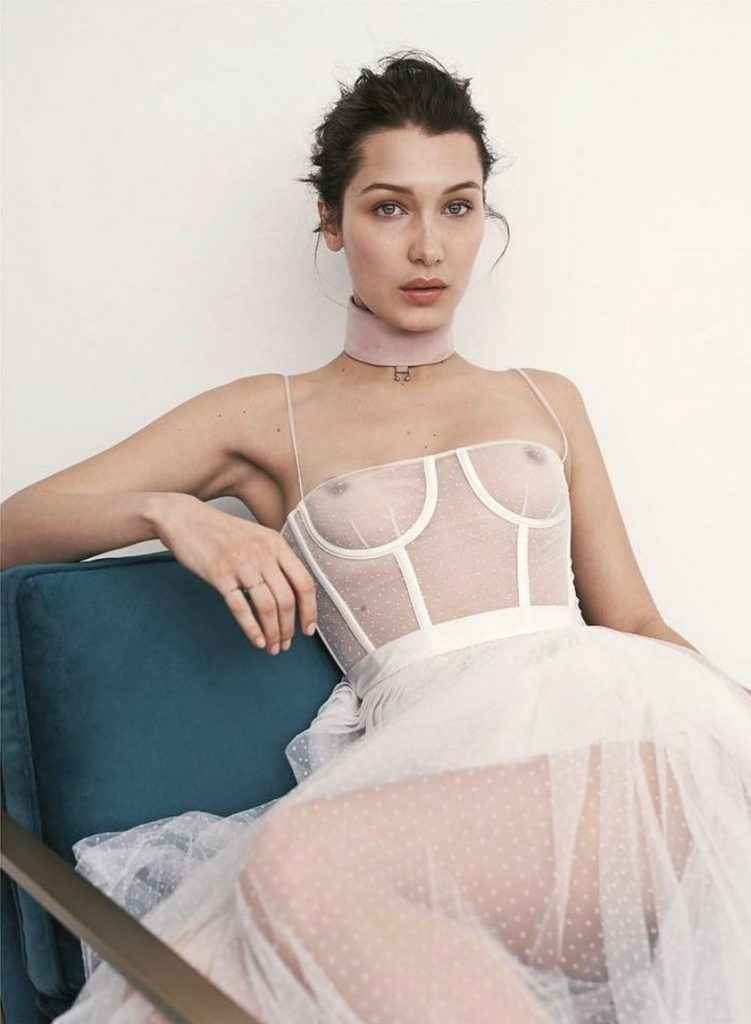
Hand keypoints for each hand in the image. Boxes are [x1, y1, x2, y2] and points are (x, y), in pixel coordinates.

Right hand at [153, 494, 316, 653]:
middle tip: (286, 644)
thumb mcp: (256, 537)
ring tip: (273, 647)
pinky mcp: (219, 574)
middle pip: (286, 598)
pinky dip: (252, 628)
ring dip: (273, 632)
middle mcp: (262, 553)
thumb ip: (275, 558)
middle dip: (289, 628)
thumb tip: (293, 591)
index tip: (308, 628)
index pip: (304, 582)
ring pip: (267, 606)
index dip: (310, 609)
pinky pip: (240, 607)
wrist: (186, 518)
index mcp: (276, 544)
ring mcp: (241, 563)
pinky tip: (257, 640)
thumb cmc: (221, 531)